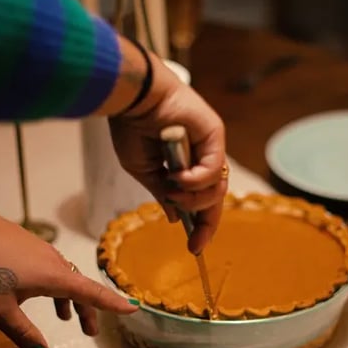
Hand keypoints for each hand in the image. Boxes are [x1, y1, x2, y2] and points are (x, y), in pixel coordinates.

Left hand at [0, 198, 137, 347]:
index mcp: (54, 277)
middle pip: (80, 288)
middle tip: (89, 333)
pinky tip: (33, 292)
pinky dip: (54, 285)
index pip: (93, 294)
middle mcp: (54, 261)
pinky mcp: (28, 244)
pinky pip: (51, 268)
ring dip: (68, 298)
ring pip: (64, 277)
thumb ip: (23, 332)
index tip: (135, 308)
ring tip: (64, 317)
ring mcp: (41, 250)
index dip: (115, 303)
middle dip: (87, 310)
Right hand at [109, 52, 226, 254]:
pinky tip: (178, 176)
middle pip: (215, 200)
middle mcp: (202, 157)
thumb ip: (163, 193)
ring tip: (173, 190)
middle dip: (206, 224)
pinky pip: (213, 170)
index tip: (194, 248)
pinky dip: (196, 180)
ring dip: (194, 199)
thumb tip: (173, 217)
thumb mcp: (144, 171)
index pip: (201, 201)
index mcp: (186, 166)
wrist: (131, 99)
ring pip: (217, 189)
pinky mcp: (215, 135)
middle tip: (194, 241)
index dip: (201, 226)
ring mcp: (210, 147)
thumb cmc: (131, 128)